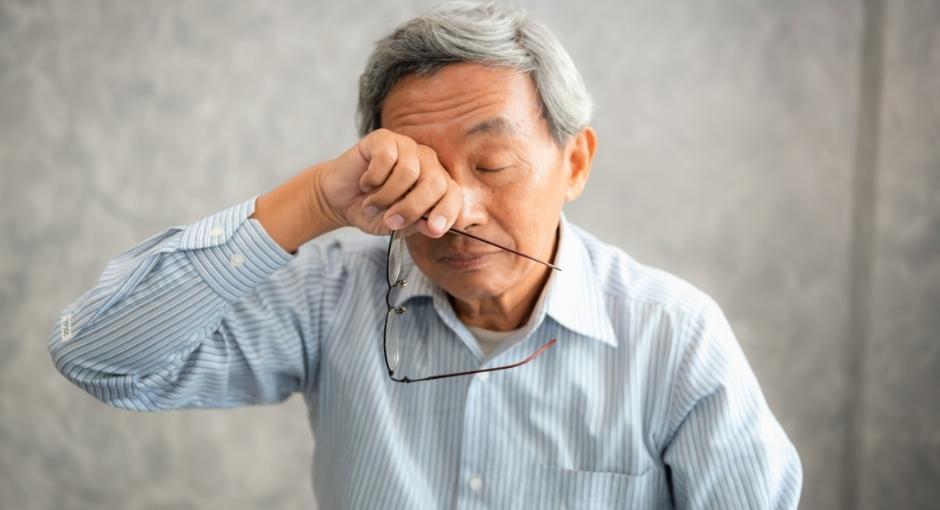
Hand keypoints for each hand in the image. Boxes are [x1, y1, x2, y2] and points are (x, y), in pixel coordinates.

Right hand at [315, 128, 462, 237]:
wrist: (340, 201)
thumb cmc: (373, 212)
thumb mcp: (398, 226)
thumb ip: (417, 224)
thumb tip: (433, 226)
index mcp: (437, 184)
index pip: (454, 194)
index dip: (447, 211)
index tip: (433, 229)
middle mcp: (427, 162)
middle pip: (435, 182)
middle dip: (412, 207)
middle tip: (390, 221)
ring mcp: (407, 147)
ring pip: (409, 172)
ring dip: (385, 196)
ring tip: (372, 204)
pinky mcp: (384, 138)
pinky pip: (386, 158)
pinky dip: (372, 178)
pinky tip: (365, 182)